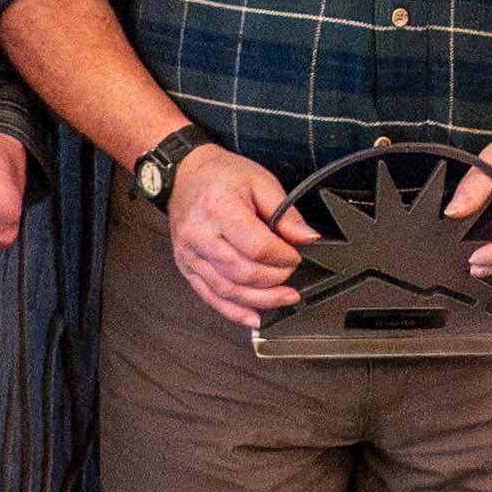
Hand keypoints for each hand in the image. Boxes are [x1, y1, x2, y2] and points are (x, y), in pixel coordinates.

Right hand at [166, 141, 307, 322]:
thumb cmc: (220, 176)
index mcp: (219, 209)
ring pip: (228, 290)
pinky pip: (211, 297)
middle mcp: (200, 235)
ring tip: (284, 299)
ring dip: (261, 300)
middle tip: (291, 274)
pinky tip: (254, 317)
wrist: (184, 174)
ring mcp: (190, 254)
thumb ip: (285, 213)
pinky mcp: (187, 267)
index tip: (295, 256)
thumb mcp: (261, 182)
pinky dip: (234, 311)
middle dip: (274, 279)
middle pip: (243, 273)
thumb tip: (306, 238)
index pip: (257, 247)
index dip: (282, 257)